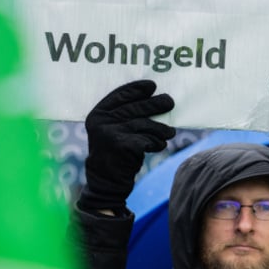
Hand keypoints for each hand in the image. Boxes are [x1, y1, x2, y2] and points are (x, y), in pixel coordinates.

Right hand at [78, 80, 174, 212]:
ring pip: (144, 125)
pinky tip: (159, 145)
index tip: (152, 86)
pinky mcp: (123, 146)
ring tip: (170, 132)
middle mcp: (101, 122)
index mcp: (97, 114)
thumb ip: (123, 115)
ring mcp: (111, 134)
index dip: (136, 89)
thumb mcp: (111, 130)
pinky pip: (147, 139)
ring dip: (161, 129)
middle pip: (135, 108)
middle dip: (155, 104)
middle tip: (170, 102)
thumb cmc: (115, 153)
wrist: (106, 182)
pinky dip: (156, 143)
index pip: (118, 95)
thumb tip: (152, 97)